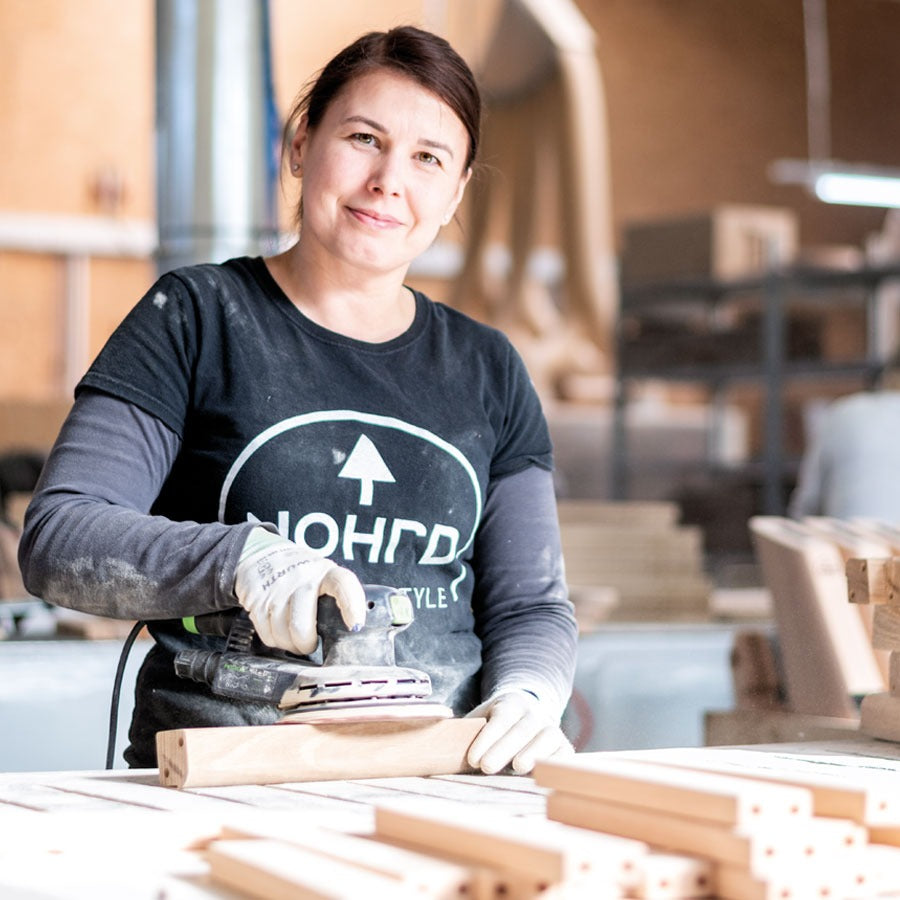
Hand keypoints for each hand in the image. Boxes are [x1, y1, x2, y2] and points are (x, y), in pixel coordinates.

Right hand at [233, 527, 365, 654]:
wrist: (262, 553)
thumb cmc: (301, 573)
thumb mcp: (323, 576)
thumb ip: (336, 599)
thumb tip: (352, 631)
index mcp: (326, 572)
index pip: (343, 585)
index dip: (352, 606)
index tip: (355, 626)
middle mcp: (301, 578)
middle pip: (302, 626)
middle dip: (307, 644)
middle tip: (310, 643)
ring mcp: (276, 589)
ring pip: (283, 635)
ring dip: (290, 644)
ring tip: (294, 636)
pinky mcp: (256, 600)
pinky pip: (268, 635)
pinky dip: (274, 640)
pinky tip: (279, 629)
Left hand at [465, 689, 573, 774]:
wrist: (529, 712)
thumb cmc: (497, 723)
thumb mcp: (482, 717)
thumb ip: (466, 729)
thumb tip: (435, 742)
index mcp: (512, 703)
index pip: (500, 718)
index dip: (487, 738)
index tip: (472, 759)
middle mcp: (534, 713)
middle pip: (521, 729)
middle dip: (503, 748)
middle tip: (486, 767)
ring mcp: (551, 727)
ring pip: (546, 736)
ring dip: (533, 751)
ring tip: (518, 768)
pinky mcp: (564, 746)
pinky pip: (564, 753)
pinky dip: (556, 762)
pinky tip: (542, 776)